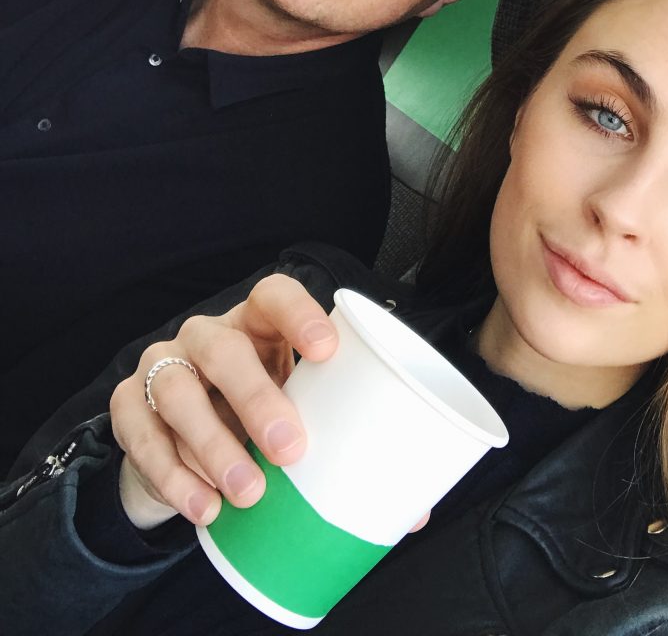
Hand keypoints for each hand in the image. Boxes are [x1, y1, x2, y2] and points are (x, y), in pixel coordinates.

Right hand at [111, 274, 337, 526]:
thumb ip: (335, 434)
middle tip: (289, 448)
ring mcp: (161, 364)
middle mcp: (205, 335)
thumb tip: (403, 504)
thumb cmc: (257, 417)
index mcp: (256, 324)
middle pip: (224, 350)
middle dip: (256, 398)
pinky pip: (144, 436)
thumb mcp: (292, 409)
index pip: (274, 296)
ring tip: (248, 492)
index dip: (299, 315)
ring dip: (214, 446)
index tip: (327, 351)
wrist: (184, 446)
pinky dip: (175, 477)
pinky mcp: (128, 404)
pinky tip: (205, 508)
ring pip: (178, 393)